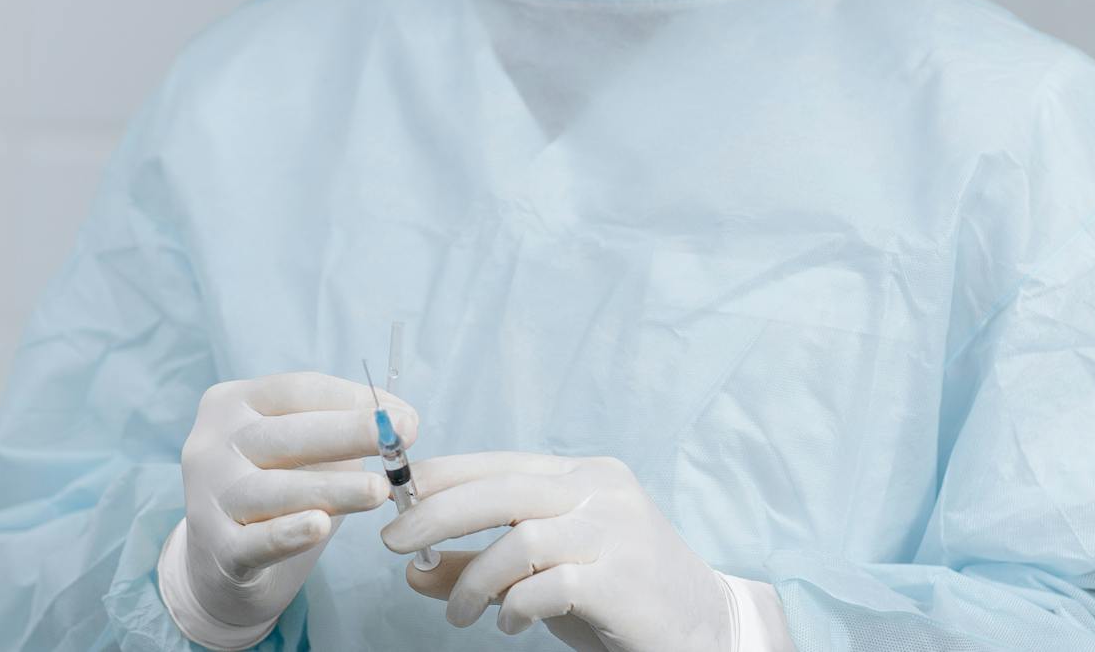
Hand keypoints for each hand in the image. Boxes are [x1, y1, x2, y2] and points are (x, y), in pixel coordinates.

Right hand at [164, 372, 418, 643]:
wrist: (217, 561)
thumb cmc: (271, 489)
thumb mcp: (299, 451)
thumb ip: (340, 433)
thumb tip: (402, 420)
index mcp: (232, 404)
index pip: (297, 391)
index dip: (352, 400)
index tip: (404, 415)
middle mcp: (211, 444)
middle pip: (287, 434)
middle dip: (350, 433)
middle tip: (402, 436)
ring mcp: (208, 497)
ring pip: (276, 489)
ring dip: (333, 488)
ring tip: (379, 489)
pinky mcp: (215, 549)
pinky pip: (255, 541)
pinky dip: (288, 533)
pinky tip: (320, 527)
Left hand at [380, 452, 734, 651]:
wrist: (703, 632)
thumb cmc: (617, 601)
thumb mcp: (544, 577)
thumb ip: (482, 568)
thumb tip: (412, 570)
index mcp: (584, 477)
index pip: (501, 463)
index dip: (443, 474)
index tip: (394, 492)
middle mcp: (601, 492)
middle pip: (502, 489)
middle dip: (437, 513)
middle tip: (391, 542)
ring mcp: (616, 532)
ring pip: (521, 539)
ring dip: (474, 580)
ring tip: (460, 616)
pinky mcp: (622, 579)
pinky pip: (548, 585)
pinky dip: (514, 605)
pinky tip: (507, 623)